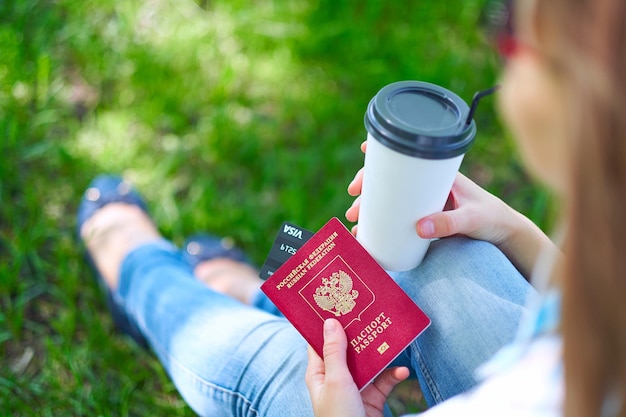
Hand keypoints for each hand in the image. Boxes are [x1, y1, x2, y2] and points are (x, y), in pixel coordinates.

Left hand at [305, 318, 408, 416]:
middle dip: (360, 335)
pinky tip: (402, 372)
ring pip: (368, 364)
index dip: (327, 324)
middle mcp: (335, 378)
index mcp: (319, 372)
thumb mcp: (336, 380)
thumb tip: (329, 322)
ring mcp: (354, 388)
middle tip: (371, 314)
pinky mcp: (372, 399)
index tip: (338, 304)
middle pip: (348, 349)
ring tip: (391, 338)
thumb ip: (335, 351)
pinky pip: (384, 382)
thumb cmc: (339, 416)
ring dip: (380, 354)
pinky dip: (393, 376)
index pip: (320, 342)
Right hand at [346, 141, 554, 278]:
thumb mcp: (473, 219)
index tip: (364, 150)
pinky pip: (399, 218)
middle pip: (392, 181)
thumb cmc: (493, 218)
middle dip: (368, 190)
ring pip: (391, 201)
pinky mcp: (426, 221)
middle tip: (354, 204)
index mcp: (440, 174)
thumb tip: (418, 228)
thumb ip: (449, 223)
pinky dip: (381, 224)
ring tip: (355, 222)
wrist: (505, 235)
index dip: (384, 153)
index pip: (407, 158)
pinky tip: (368, 234)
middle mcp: (429, 186)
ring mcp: (426, 203)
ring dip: (370, 209)